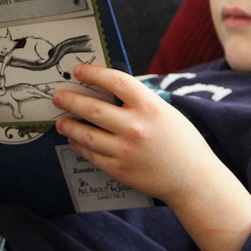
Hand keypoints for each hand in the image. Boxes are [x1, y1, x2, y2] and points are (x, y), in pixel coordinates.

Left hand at [53, 65, 250, 250]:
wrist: (192, 179)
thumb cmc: (180, 141)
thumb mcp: (165, 112)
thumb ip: (138, 101)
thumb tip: (105, 88)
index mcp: (150, 107)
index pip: (115, 81)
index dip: (93, 73)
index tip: (78, 71)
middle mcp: (135, 127)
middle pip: (92, 108)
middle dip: (70, 100)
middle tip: (58, 96)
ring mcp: (125, 150)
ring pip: (85, 133)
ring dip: (68, 125)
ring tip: (61, 121)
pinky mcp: (118, 170)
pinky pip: (91, 154)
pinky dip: (79, 145)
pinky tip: (75, 139)